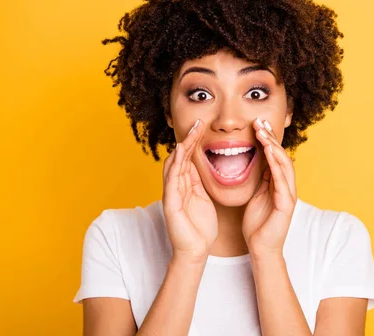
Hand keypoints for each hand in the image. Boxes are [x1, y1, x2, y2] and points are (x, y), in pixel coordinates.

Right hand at [162, 119, 216, 261]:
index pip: (187, 159)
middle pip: (179, 158)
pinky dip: (176, 166)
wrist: (195, 251)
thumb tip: (200, 164)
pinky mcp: (170, 205)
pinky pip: (171, 181)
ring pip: (173, 166)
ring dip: (182, 149)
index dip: (193, 142)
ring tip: (190, 133)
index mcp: (185, 186)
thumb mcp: (203, 199)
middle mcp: (175, 188)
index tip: (202, 126)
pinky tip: (181, 154)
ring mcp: (171, 195)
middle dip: (187, 140)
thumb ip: (198, 183)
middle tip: (197, 123)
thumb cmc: (200, 228)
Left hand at [242, 118, 297, 258]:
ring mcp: (288, 195)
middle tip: (260, 122)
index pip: (274, 156)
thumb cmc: (258, 225)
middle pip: (281, 156)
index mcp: (278, 184)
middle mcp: (286, 186)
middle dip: (271, 138)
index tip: (257, 124)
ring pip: (284, 165)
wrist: (261, 249)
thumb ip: (261, 180)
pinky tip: (269, 154)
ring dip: (274, 147)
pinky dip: (276, 166)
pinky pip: (282, 181)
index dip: (267, 139)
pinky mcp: (286, 205)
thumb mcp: (257, 195)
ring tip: (264, 133)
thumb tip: (258, 162)